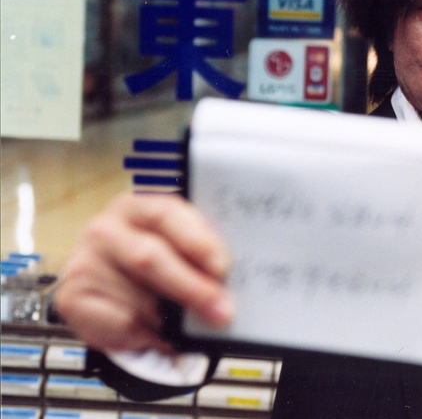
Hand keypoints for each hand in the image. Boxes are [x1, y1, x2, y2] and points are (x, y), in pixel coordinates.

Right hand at [54, 193, 232, 351]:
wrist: (107, 289)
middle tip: (221, 311)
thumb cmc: (155, 262)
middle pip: (150, 257)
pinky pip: (122, 322)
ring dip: (170, 318)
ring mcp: (84, 262)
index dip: (197, 240)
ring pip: (138, 297)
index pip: (167, 214)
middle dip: (192, 287)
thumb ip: (199, 253)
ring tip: (184, 323)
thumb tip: (229, 280)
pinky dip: (148, 334)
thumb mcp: (176, 247)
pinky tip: (157, 332)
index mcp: (136, 206)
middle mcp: (105, 229)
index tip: (222, 268)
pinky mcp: (72, 297)